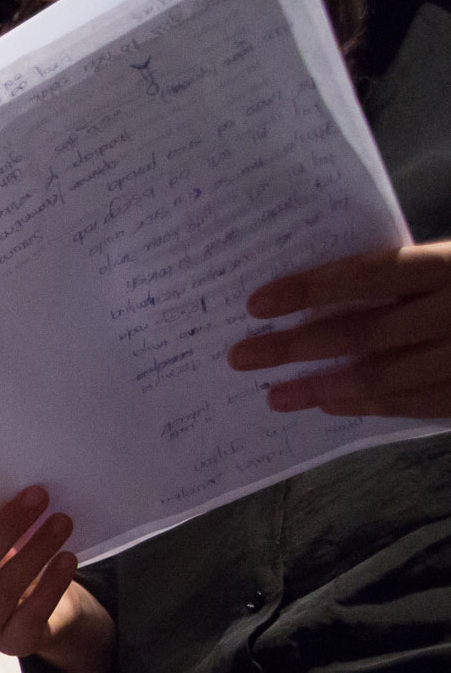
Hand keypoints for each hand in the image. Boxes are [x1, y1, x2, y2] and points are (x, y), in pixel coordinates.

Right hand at [0, 486, 80, 657]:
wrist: (36, 612)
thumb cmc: (5, 567)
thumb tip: (12, 490)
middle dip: (7, 527)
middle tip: (38, 496)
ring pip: (3, 589)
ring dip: (35, 550)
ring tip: (62, 522)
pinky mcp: (12, 644)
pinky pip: (32, 614)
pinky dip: (52, 584)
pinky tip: (68, 559)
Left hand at [231, 239, 450, 418]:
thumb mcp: (448, 267)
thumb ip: (402, 275)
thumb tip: (320, 289)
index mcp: (449, 267)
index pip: (372, 274)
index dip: (313, 288)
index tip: (257, 303)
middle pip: (364, 331)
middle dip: (296, 346)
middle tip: (243, 357)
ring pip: (380, 376)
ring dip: (320, 387)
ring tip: (274, 395)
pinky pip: (407, 405)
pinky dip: (362, 405)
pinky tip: (326, 405)